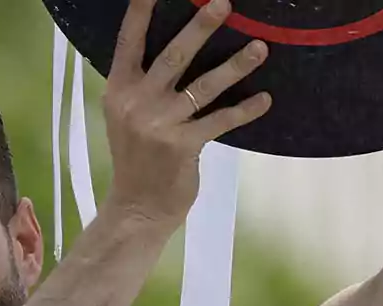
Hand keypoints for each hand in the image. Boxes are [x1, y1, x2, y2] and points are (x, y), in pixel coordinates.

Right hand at [103, 0, 270, 227]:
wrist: (137, 207)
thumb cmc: (136, 158)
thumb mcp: (125, 117)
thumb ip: (139, 85)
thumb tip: (170, 48)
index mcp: (119, 90)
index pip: (129, 42)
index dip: (142, 12)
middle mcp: (136, 103)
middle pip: (173, 55)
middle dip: (200, 26)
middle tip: (224, 2)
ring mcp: (160, 124)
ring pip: (203, 86)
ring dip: (235, 65)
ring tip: (260, 47)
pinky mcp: (183, 146)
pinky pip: (220, 120)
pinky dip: (244, 110)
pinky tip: (264, 100)